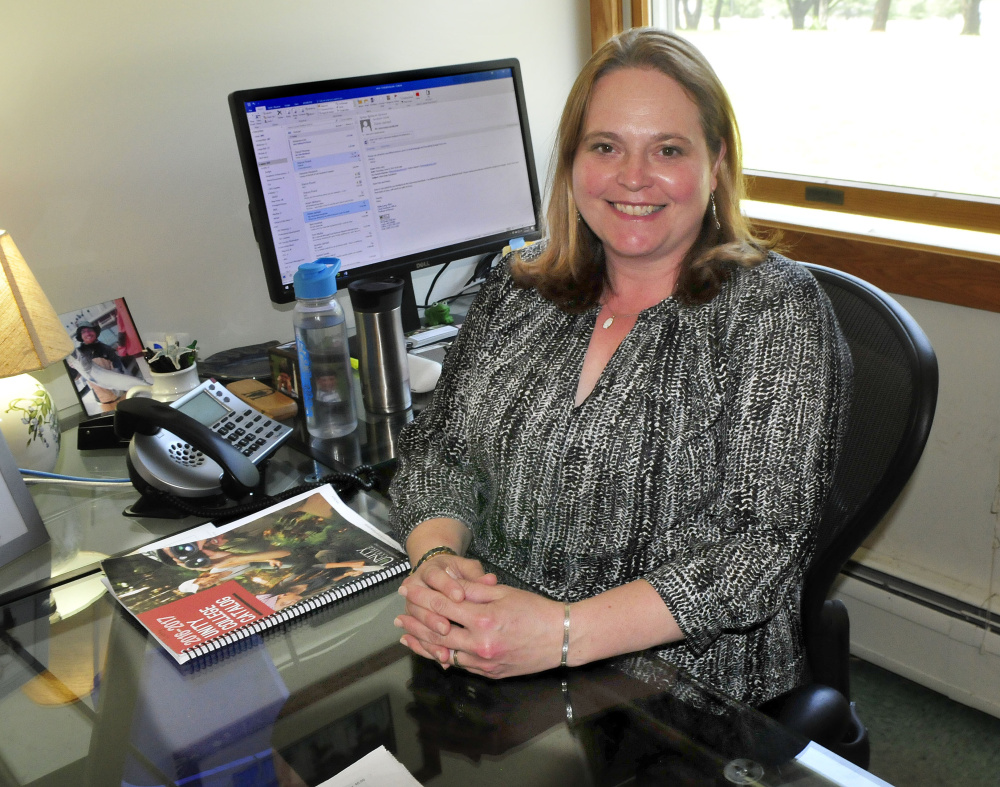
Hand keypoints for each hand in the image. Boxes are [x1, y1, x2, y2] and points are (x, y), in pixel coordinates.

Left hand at [396, 581, 564, 678]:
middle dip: (415, 622)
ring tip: (405, 636)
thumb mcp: (504, 592)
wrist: (561, 639)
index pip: (443, 605)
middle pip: (437, 632)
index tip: (407, 590)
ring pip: (444, 653)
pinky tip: (431, 651)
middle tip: (398, 615)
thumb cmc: (536, 611)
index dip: (422, 597)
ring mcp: (484, 662)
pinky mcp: (489, 673)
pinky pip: (460, 665)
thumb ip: (473, 590)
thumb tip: (448, 582)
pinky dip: (442, 657)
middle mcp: (480, 644)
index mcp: (484, 619)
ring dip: (422, 644)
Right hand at [399, 554, 494, 643]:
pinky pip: (419, 637)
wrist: (440, 575)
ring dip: (429, 636)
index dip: (447, 587)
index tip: (460, 596)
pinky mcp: (414, 622)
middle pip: (421, 603)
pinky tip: (442, 658)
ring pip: (418, 623)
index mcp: (430, 570)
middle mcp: (415, 587)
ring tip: (442, 649)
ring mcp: (412, 605)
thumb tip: (490, 580)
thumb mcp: (466, 568)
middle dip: (433, 617)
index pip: (435, 577)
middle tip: (446, 628)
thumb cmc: (457, 571)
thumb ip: (476, 575)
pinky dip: (429, 648)